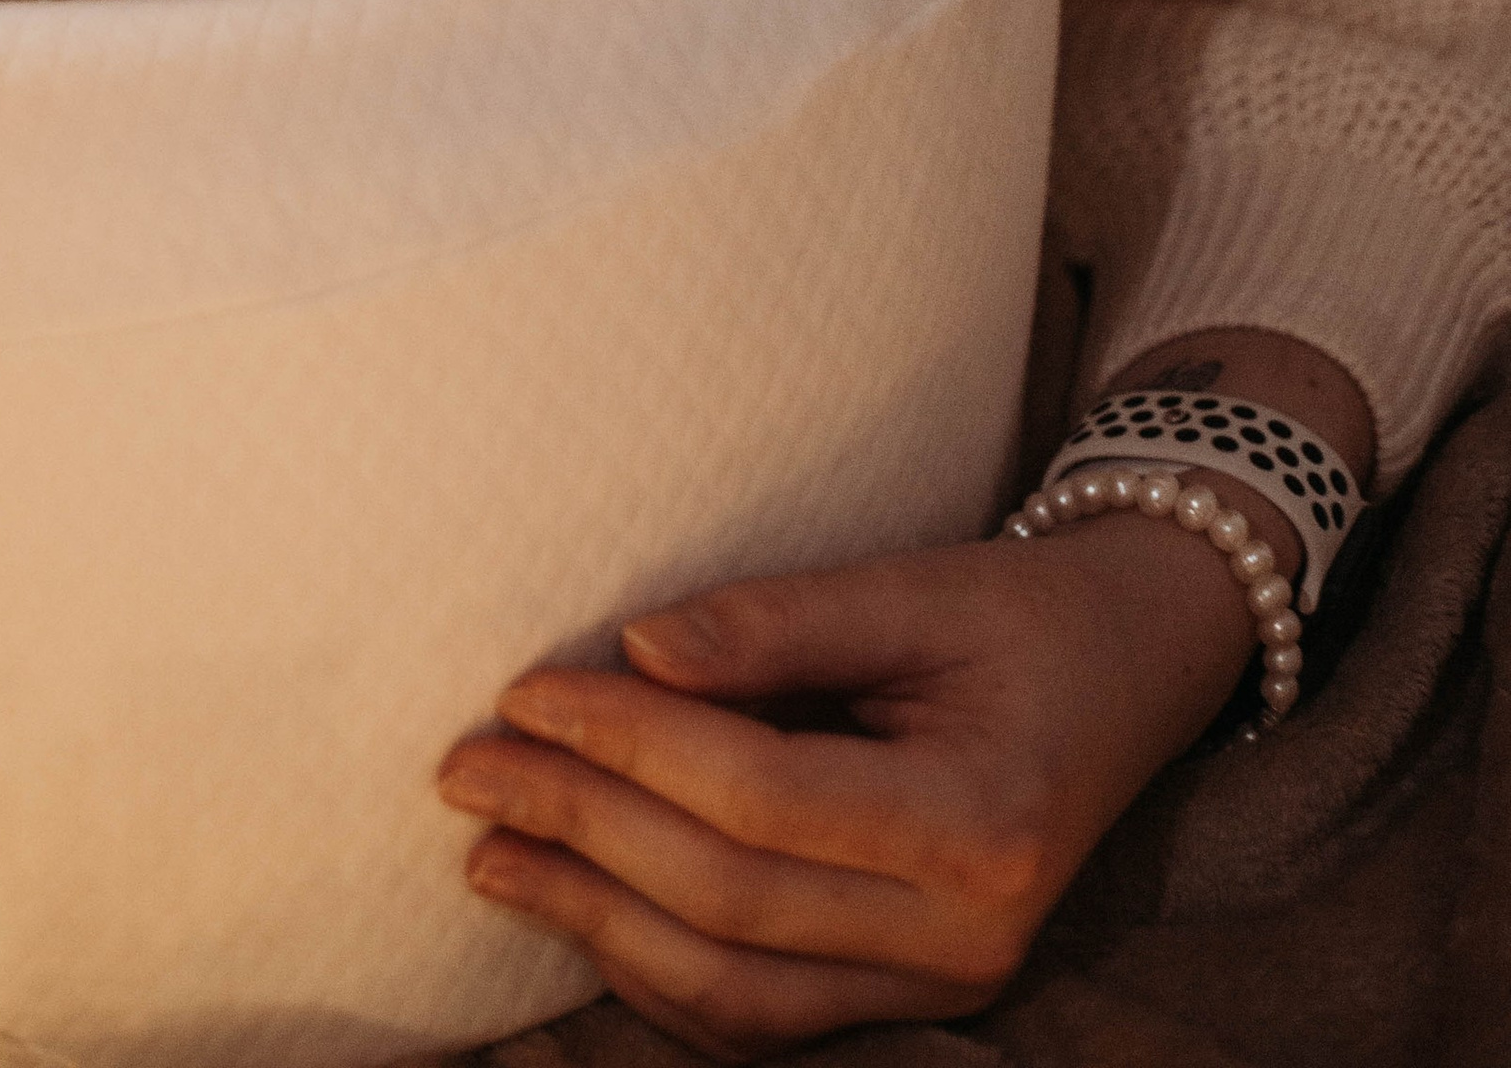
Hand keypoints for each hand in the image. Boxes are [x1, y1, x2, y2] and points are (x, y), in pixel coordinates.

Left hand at [437, 516, 1258, 1058]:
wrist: (1136, 669)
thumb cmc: (1022, 612)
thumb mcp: (915, 585)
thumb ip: (774, 621)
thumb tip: (634, 647)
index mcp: (981, 822)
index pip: (758, 796)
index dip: (626, 744)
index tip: (524, 690)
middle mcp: (970, 934)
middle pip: (729, 901)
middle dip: (581, 831)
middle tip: (468, 767)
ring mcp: (949, 986)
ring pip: (733, 992)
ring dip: (596, 921)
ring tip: (490, 855)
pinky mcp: (918, 1000)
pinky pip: (762, 1018)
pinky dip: (657, 973)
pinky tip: (580, 908)